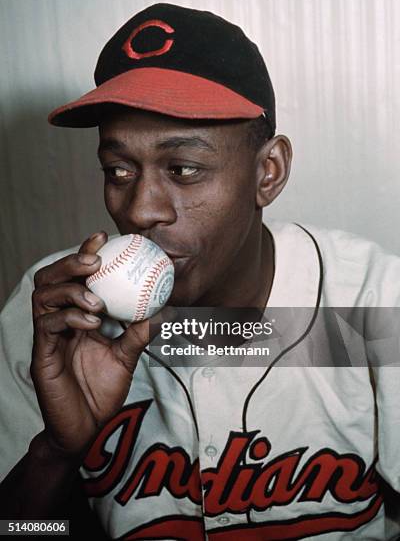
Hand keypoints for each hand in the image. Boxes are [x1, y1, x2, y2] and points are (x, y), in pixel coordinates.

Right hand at [31, 232, 148, 459]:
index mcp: (75, 315)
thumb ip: (140, 331)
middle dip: (70, 263)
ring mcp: (47, 337)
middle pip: (49, 278)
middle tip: (95, 261)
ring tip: (96, 298)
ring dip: (71, 290)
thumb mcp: (128, 355)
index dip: (85, 253)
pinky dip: (70, 317)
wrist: (89, 429)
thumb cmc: (103, 390)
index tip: (103, 237)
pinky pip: (48, 326)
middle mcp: (57, 320)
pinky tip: (91, 321)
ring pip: (43, 297)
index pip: (74, 277)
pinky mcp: (41, 355)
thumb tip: (163, 308)